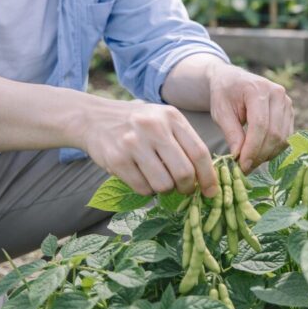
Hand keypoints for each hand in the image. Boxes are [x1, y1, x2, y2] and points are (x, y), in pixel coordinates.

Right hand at [80, 101, 219, 197]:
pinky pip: (143, 189)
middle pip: (184, 172)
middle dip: (187, 188)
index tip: (211, 191)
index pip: (199, 152)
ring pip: (163, 185)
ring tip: (159, 179)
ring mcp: (134, 143)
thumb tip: (207, 178)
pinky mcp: (117, 159)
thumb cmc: (139, 123)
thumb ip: (185, 142)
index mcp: (172, 117)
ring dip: (165, 189)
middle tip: (184, 189)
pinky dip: (147, 190)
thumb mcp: (164, 121)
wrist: (96, 118)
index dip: (208, 176)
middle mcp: (154, 127)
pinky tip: (142, 177)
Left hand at [206, 63, 293, 173]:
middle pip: (274, 133)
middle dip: (259, 155)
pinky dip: (273, 149)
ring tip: (250, 161)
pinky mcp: (290, 112)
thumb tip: (239, 157)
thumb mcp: (220, 112)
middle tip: (244, 168)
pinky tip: (259, 153)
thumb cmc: (224, 95)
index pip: (260, 124)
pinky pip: (286, 137)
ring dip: (267, 154)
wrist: (234, 80)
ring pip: (283, 138)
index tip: (242, 165)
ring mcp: (287, 102)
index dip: (252, 148)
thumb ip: (231, 133)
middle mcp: (277, 94)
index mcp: (258, 89)